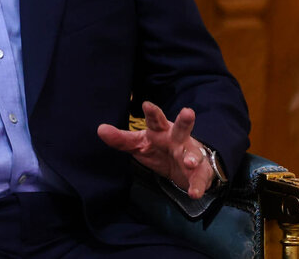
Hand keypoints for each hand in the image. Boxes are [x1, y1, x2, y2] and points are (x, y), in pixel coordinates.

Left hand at [97, 101, 214, 198]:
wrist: (187, 166)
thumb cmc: (159, 148)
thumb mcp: (139, 144)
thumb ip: (121, 139)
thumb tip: (100, 129)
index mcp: (161, 131)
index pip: (155, 120)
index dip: (152, 112)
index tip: (146, 104)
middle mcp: (177, 139)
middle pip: (181, 129)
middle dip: (184, 121)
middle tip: (187, 112)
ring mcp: (190, 154)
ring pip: (193, 153)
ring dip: (192, 157)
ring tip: (189, 162)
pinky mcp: (199, 172)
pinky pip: (198, 179)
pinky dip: (197, 186)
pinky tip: (194, 193)